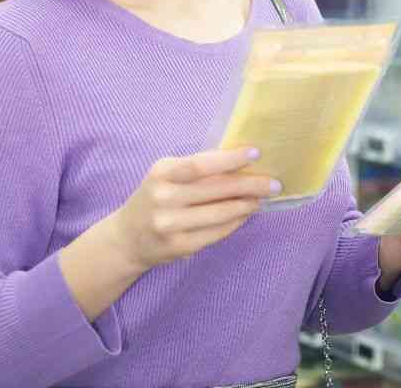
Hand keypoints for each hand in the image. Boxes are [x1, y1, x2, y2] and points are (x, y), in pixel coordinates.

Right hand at [110, 148, 278, 271]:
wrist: (127, 238)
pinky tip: (245, 214)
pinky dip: (235, 222)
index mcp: (161, 173)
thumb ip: (196, 168)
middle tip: (273, 183)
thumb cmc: (155, 197)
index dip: (230, 159)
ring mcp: (170, 225)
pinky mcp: (179, 246)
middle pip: (215, 189)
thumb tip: (241, 162)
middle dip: (250, 185)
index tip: (256, 153)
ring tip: (261, 199)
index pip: (200, 164)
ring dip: (246, 205)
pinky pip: (216, 233)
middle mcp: (163, 198)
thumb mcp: (166, 175)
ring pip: (220, 213)